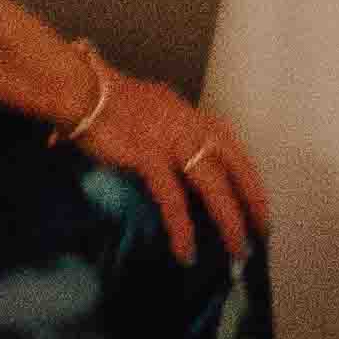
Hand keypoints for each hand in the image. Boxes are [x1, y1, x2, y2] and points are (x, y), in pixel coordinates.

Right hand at [70, 59, 269, 259]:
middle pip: (232, 161)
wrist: (74, 87)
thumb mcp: (141, 108)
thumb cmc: (97, 97)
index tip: (255, 195)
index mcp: (183, 110)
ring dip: (229, 219)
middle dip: (252, 196)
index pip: (227, 140)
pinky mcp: (148, 155)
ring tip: (238, 249)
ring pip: (212, 184)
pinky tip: (186, 251)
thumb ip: (156, 129)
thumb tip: (158, 160)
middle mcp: (185, 121)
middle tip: (263, 228)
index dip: (245, 170)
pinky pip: (173, 200)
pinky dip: (183, 228)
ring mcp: (169, 138)